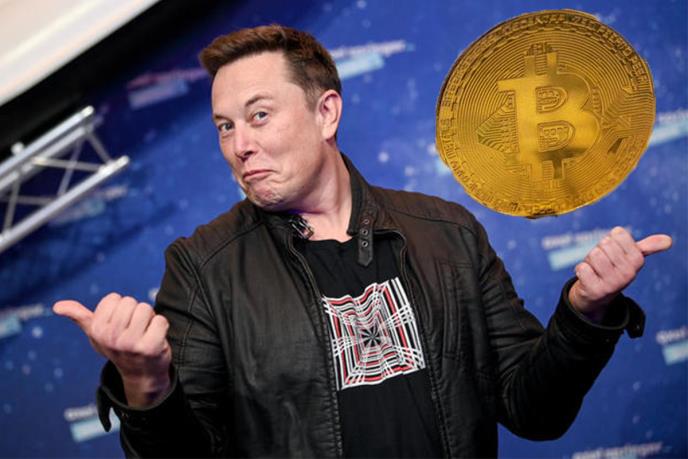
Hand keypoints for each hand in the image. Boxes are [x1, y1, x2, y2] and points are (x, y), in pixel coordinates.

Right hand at [53, 293, 171, 406]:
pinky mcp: (150, 347)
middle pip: (131, 302)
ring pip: (146, 309)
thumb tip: (56, 306)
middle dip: (135, 312)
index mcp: (96, 330)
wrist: (140, 373)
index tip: (119, 324)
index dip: (120, 308)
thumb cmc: (118, 346)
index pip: (114, 298)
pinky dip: (161, 326)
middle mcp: (111, 337)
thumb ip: (79, 316)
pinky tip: (155, 340)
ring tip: (144, 333)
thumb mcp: (96, 333)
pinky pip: (161, 320)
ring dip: (149, 318)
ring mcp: (130, 343)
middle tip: (135, 330)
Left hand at [569, 227, 671, 321]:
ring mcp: (612, 283)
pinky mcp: (596, 290)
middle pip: (604, 244)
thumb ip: (647, 247)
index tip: (612, 252)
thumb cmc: (611, 269)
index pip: (618, 234)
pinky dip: (581, 270)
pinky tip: (588, 277)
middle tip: (602, 262)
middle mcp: (628, 273)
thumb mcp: (631, 258)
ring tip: (595, 270)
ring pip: (594, 255)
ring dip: (590, 260)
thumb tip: (669, 240)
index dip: (610, 240)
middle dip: (599, 250)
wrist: (596, 295)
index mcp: (637, 261)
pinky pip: (582, 268)